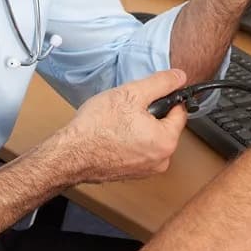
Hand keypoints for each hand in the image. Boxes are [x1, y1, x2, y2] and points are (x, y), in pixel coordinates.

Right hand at [53, 69, 188, 183]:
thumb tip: (180, 77)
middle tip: (128, 109)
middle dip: (150, 114)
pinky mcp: (131, 173)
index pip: (180, 112)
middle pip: (165, 126)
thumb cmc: (97, 127)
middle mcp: (161, 161)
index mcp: (166, 142)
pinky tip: (113, 134)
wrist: (70, 154)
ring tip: (117, 122)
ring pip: (151, 137)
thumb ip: (161, 83)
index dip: (166, 98)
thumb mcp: (132, 93)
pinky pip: (138, 150)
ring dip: (139, 127)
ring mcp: (146, 170)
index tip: (150, 94)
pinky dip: (129, 140)